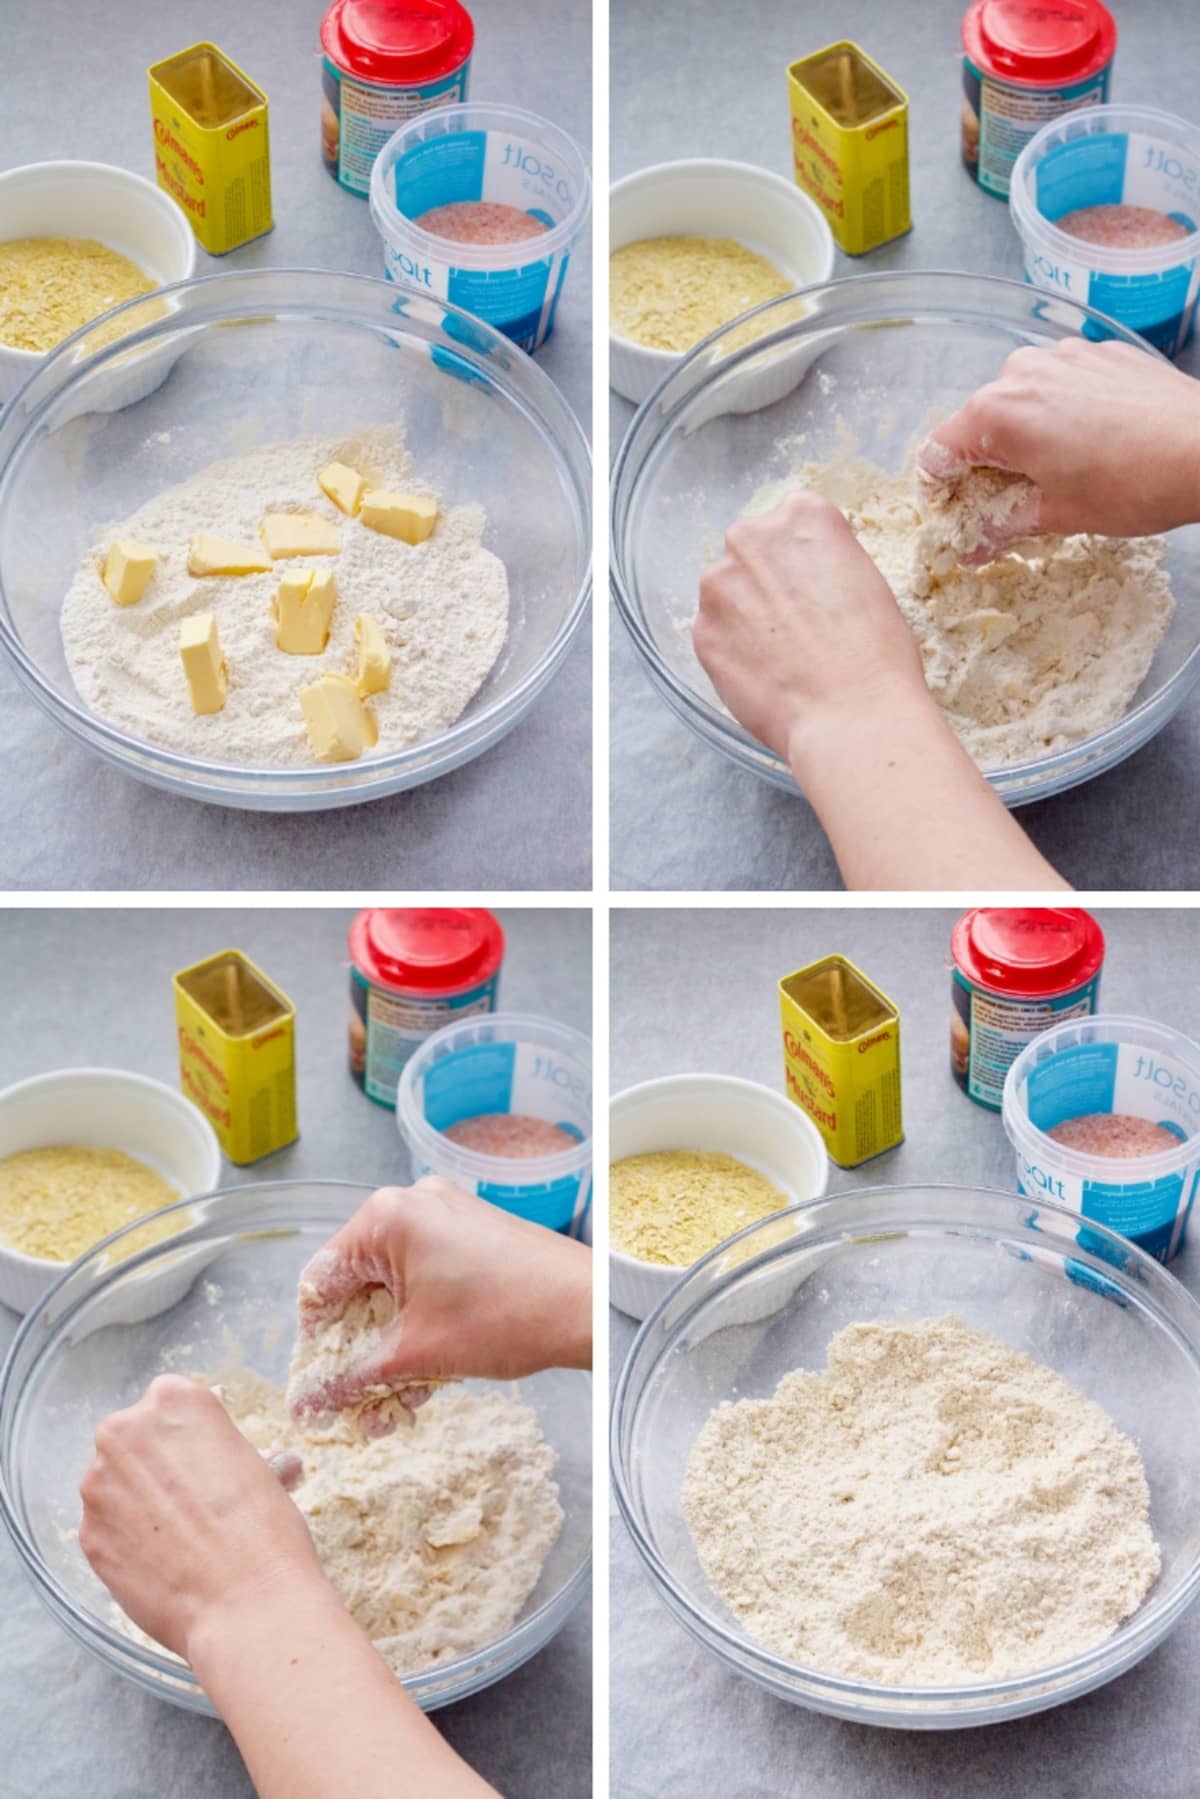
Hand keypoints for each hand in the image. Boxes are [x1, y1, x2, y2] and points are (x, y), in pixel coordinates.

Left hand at [79, 1376, 324, 1661]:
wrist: (245, 1603)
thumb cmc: (266, 1531)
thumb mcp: (258, 1468)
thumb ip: (219, 1452)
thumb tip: (224, 1467)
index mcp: (175, 1400)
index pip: (170, 1402)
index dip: (189, 1437)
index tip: (203, 1461)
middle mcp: (126, 1431)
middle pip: (133, 1438)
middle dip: (156, 1465)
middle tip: (191, 1502)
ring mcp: (98, 1484)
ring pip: (115, 1483)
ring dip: (138, 1503)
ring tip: (178, 1538)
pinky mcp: (88, 1534)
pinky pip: (106, 1527)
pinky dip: (127, 1540)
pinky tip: (161, 1562)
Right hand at [292, 1178, 591, 1415]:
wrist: (587, 1308)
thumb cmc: (505, 1316)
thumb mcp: (416, 1353)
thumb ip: (353, 1377)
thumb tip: (311, 1400)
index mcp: (387, 1218)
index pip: (321, 1279)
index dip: (314, 1339)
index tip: (313, 1381)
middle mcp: (413, 1206)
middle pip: (359, 1285)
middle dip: (355, 1351)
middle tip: (349, 1401)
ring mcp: (447, 1219)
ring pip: (396, 1291)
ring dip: (389, 1349)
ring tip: (387, 1406)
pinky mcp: (473, 1238)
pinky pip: (428, 1284)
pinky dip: (420, 1328)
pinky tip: (420, 1382)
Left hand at [693, 489, 932, 765]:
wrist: (851, 714)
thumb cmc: (876, 653)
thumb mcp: (867, 580)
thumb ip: (825, 561)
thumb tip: (803, 576)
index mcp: (803, 515)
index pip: (793, 522)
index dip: (805, 560)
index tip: (815, 586)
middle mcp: (752, 537)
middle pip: (752, 551)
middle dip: (767, 581)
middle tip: (796, 623)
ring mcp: (719, 585)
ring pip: (728, 593)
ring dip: (746, 615)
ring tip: (781, 654)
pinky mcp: (701, 632)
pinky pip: (716, 634)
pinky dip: (734, 651)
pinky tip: (765, 674)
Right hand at [918, 338, 1199, 549]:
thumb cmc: (1131, 484)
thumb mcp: (1057, 516)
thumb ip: (1002, 525)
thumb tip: (974, 545)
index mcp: (996, 413)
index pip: (938, 452)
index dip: (941, 489)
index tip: (957, 512)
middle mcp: (1021, 372)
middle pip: (977, 423)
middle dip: (986, 463)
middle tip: (1011, 501)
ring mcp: (1063, 355)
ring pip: (1021, 400)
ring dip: (1025, 436)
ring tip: (1060, 471)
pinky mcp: (1099, 353)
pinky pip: (1061, 385)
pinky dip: (1062, 413)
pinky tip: (1092, 443)